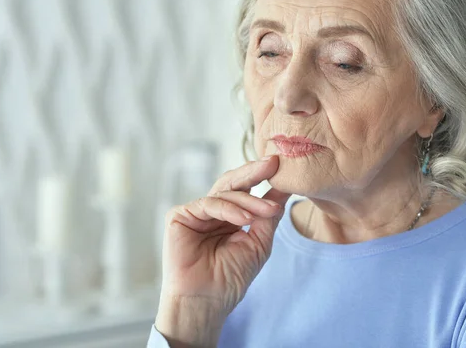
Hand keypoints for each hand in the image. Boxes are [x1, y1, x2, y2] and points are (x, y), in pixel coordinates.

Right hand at [155, 155, 290, 346]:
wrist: (207, 302)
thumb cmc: (230, 278)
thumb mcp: (259, 242)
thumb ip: (268, 214)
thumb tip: (285, 189)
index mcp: (229, 216)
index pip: (246, 190)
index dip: (262, 177)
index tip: (282, 166)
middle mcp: (212, 211)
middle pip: (234, 183)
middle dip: (254, 172)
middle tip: (273, 163)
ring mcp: (195, 212)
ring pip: (224, 193)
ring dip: (249, 201)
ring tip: (267, 212)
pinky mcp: (180, 216)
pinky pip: (208, 203)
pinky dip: (228, 209)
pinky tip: (244, 220)